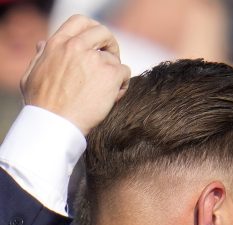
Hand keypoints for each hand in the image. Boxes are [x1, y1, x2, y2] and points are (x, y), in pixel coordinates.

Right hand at [21, 15, 130, 135]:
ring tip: (105, 91)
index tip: (98, 41)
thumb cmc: (41, 103)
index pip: (80, 22)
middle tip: (110, 62)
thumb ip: (42, 56)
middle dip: (110, 45)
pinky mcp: (110, 74)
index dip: (92, 29)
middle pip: (103, 33)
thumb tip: (44, 44)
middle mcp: (77, 46)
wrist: (55, 122)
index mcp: (57, 43)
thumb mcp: (33, 73)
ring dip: (114, 74)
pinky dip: (122, 85)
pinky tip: (112, 97)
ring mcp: (95, 59)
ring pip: (115, 59)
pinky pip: (125, 73)